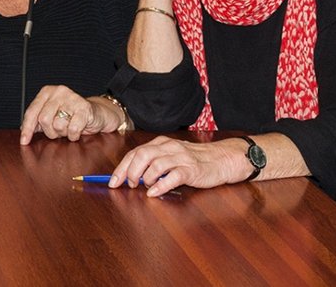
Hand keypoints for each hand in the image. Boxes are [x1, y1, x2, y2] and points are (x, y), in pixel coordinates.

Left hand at [20, 87, 116, 143]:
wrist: (97, 114)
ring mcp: (72, 98)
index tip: (24, 141)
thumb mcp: (52, 115)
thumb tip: (24, 132)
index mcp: (47, 92)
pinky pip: (72, 129)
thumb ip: (38, 121)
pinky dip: (73, 135)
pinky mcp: (84, 108)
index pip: (32, 111)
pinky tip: (76, 132)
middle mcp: (59, 92)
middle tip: (57, 132)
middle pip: (44, 119)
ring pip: (58, 125)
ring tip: (68, 128)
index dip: (27, 128)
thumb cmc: (71, 115)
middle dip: (50, 132)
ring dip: (63, 133)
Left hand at [109, 136, 251, 196]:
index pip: (135, 152)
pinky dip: (160, 185)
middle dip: (130, 172)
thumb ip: (155, 162)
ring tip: (144, 187)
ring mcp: (181, 158)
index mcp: (162, 143)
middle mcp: (169, 147)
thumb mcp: (173, 156)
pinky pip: (173, 177)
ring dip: (145, 178)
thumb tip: (133, 176)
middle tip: (129, 185)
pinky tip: (154, 193)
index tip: (112, 181)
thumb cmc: (196, 160)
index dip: (121, 167)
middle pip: (142, 155)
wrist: (223, 159)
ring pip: (155, 164)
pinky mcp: (192, 170)